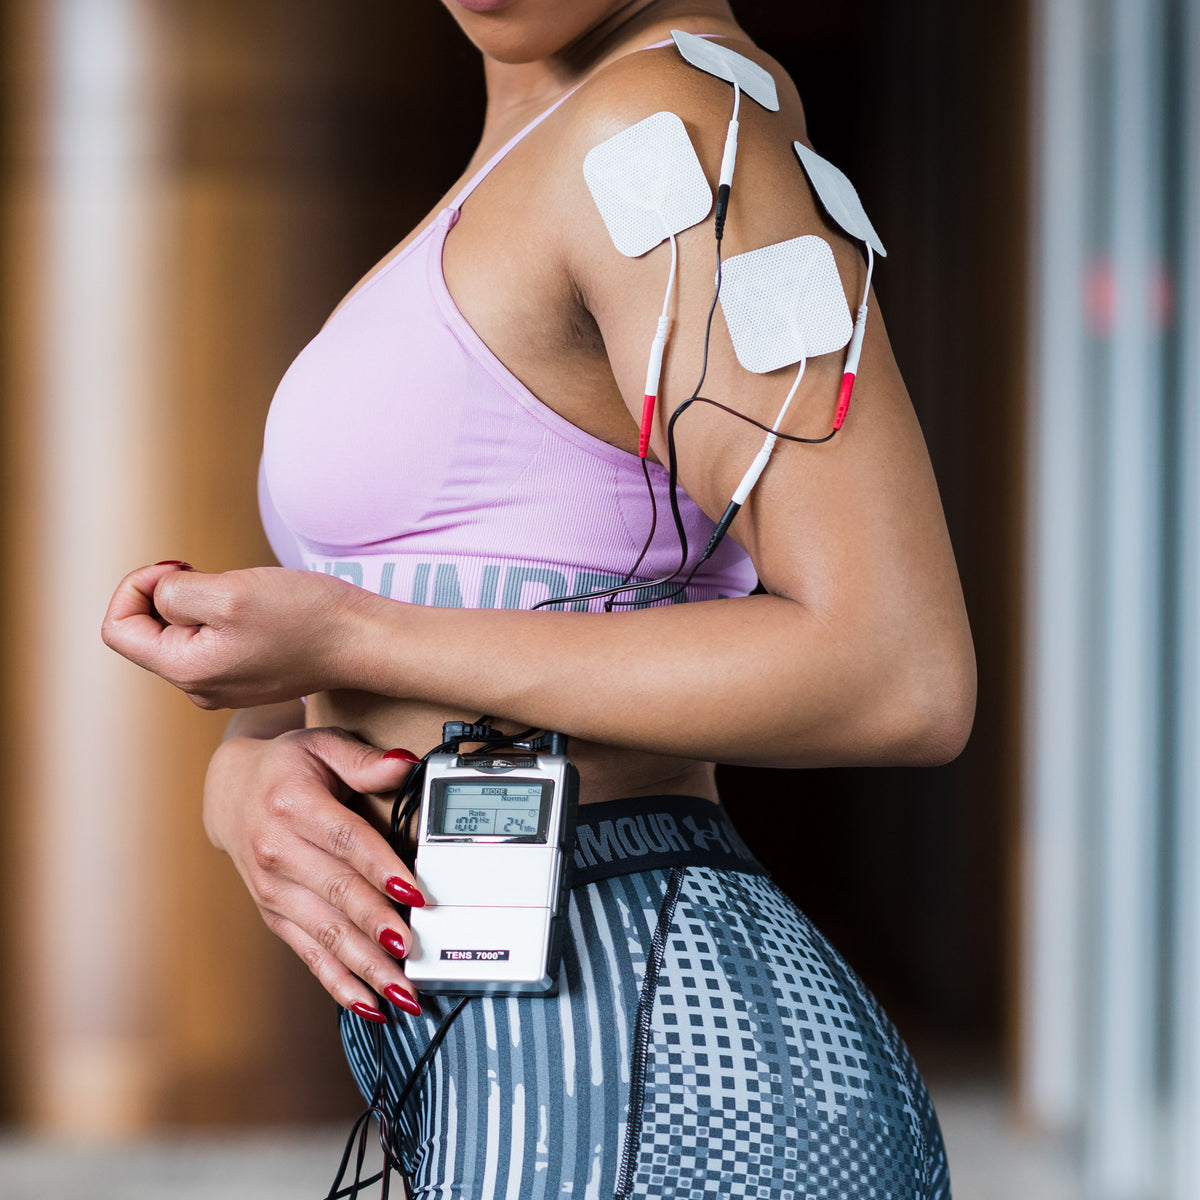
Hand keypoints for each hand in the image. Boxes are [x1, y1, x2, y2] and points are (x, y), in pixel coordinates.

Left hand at [101, 561, 374, 708]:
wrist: (363, 640)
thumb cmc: (305, 616)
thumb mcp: (227, 591)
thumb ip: (173, 592)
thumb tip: (160, 597)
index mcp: (186, 671)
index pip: (119, 627)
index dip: (137, 586)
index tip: (183, 569)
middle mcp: (199, 687)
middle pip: (148, 631)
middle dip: (172, 594)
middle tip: (216, 576)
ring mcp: (224, 685)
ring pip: (182, 633)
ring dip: (202, 604)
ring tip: (245, 595)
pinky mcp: (248, 675)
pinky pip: (212, 641)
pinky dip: (225, 616)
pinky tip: (261, 612)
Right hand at [205, 724, 425, 1018]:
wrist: (230, 791)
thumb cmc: (287, 767)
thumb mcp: (323, 745)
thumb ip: (365, 760)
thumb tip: (404, 765)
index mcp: (293, 804)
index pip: (346, 841)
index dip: (381, 870)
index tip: (415, 893)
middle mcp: (276, 851)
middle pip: (338, 894)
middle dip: (378, 927)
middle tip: (413, 952)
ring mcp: (272, 889)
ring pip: (325, 933)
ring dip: (366, 965)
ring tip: (402, 990)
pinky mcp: (274, 915)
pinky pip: (308, 954)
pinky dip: (339, 982)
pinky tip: (370, 1005)